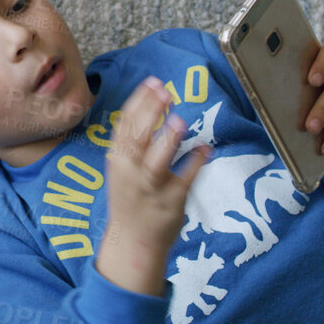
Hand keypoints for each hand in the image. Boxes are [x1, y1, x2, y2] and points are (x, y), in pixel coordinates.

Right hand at [96, 78, 208, 295]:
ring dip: (167, 141)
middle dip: (150, 112)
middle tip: (166, 90)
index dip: (138, 101)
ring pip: (156, 162)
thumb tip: (155, 101)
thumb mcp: (123, 166)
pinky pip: (184, 182)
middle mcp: (130, 172)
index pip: (124, 124)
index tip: (153, 81)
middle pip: (138, 138)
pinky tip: (206, 149)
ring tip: (179, 120)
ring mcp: (150, 189)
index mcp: (117, 159)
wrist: (132, 242)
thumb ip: (134, 139)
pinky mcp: (171, 204)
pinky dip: (195, 165)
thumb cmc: (130, 196)